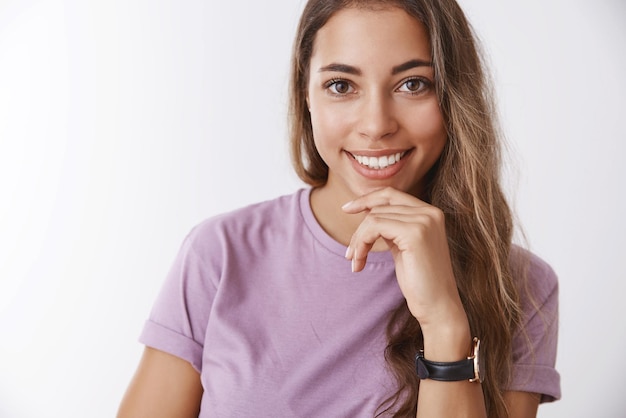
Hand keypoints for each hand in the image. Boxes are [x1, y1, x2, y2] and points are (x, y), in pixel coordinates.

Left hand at [342, 187, 466, 331]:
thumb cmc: (420, 282)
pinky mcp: (414, 233)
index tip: (347, 209)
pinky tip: (359, 262)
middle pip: (380, 205)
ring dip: (358, 241)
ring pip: (374, 217)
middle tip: (350, 252)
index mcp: (430, 213)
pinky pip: (374, 226)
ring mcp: (424, 220)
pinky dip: (361, 243)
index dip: (367, 199)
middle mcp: (430, 212)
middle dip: (360, 228)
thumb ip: (392, 226)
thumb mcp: (403, 246)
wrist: (438, 307)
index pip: (391, 195)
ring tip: (356, 262)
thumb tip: (368, 210)